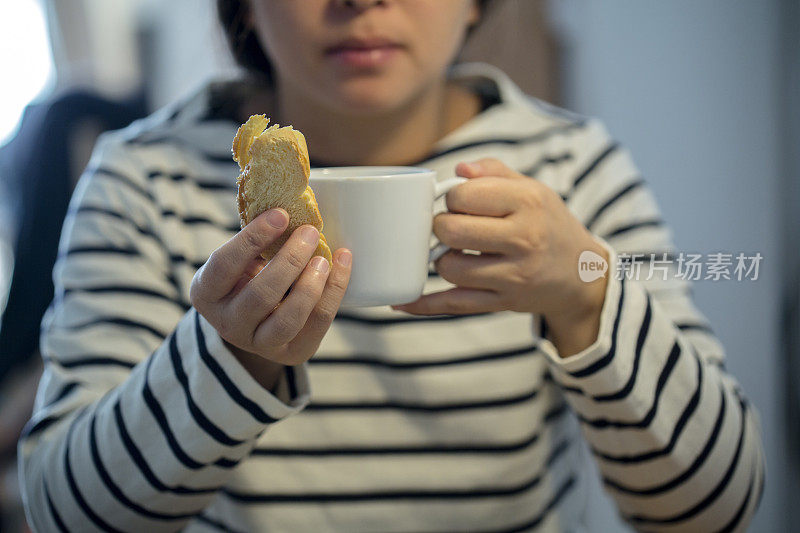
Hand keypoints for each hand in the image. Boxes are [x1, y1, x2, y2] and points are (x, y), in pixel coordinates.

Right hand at [190, 209, 351, 387]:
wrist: (253, 323)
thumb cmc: (247, 275)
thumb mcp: (239, 258)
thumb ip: (256, 238)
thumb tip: (292, 200)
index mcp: (206, 293)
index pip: (225, 265)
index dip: (253, 238)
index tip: (281, 215)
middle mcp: (227, 324)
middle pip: (260, 295)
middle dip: (290, 261)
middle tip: (309, 232)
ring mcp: (259, 344)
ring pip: (289, 318)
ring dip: (311, 284)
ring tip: (324, 258)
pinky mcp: (292, 353)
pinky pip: (316, 324)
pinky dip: (334, 292)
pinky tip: (341, 264)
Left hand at [393, 159, 608, 355]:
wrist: (583, 275)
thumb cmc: (548, 224)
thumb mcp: (533, 189)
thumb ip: (493, 172)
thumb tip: (458, 170)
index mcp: (528, 202)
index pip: (464, 196)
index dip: (451, 198)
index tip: (459, 204)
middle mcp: (524, 239)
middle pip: (451, 231)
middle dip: (439, 227)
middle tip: (450, 228)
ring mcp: (514, 276)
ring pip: (450, 268)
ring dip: (441, 259)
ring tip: (454, 252)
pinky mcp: (504, 304)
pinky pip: (455, 305)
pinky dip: (424, 305)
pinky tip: (401, 301)